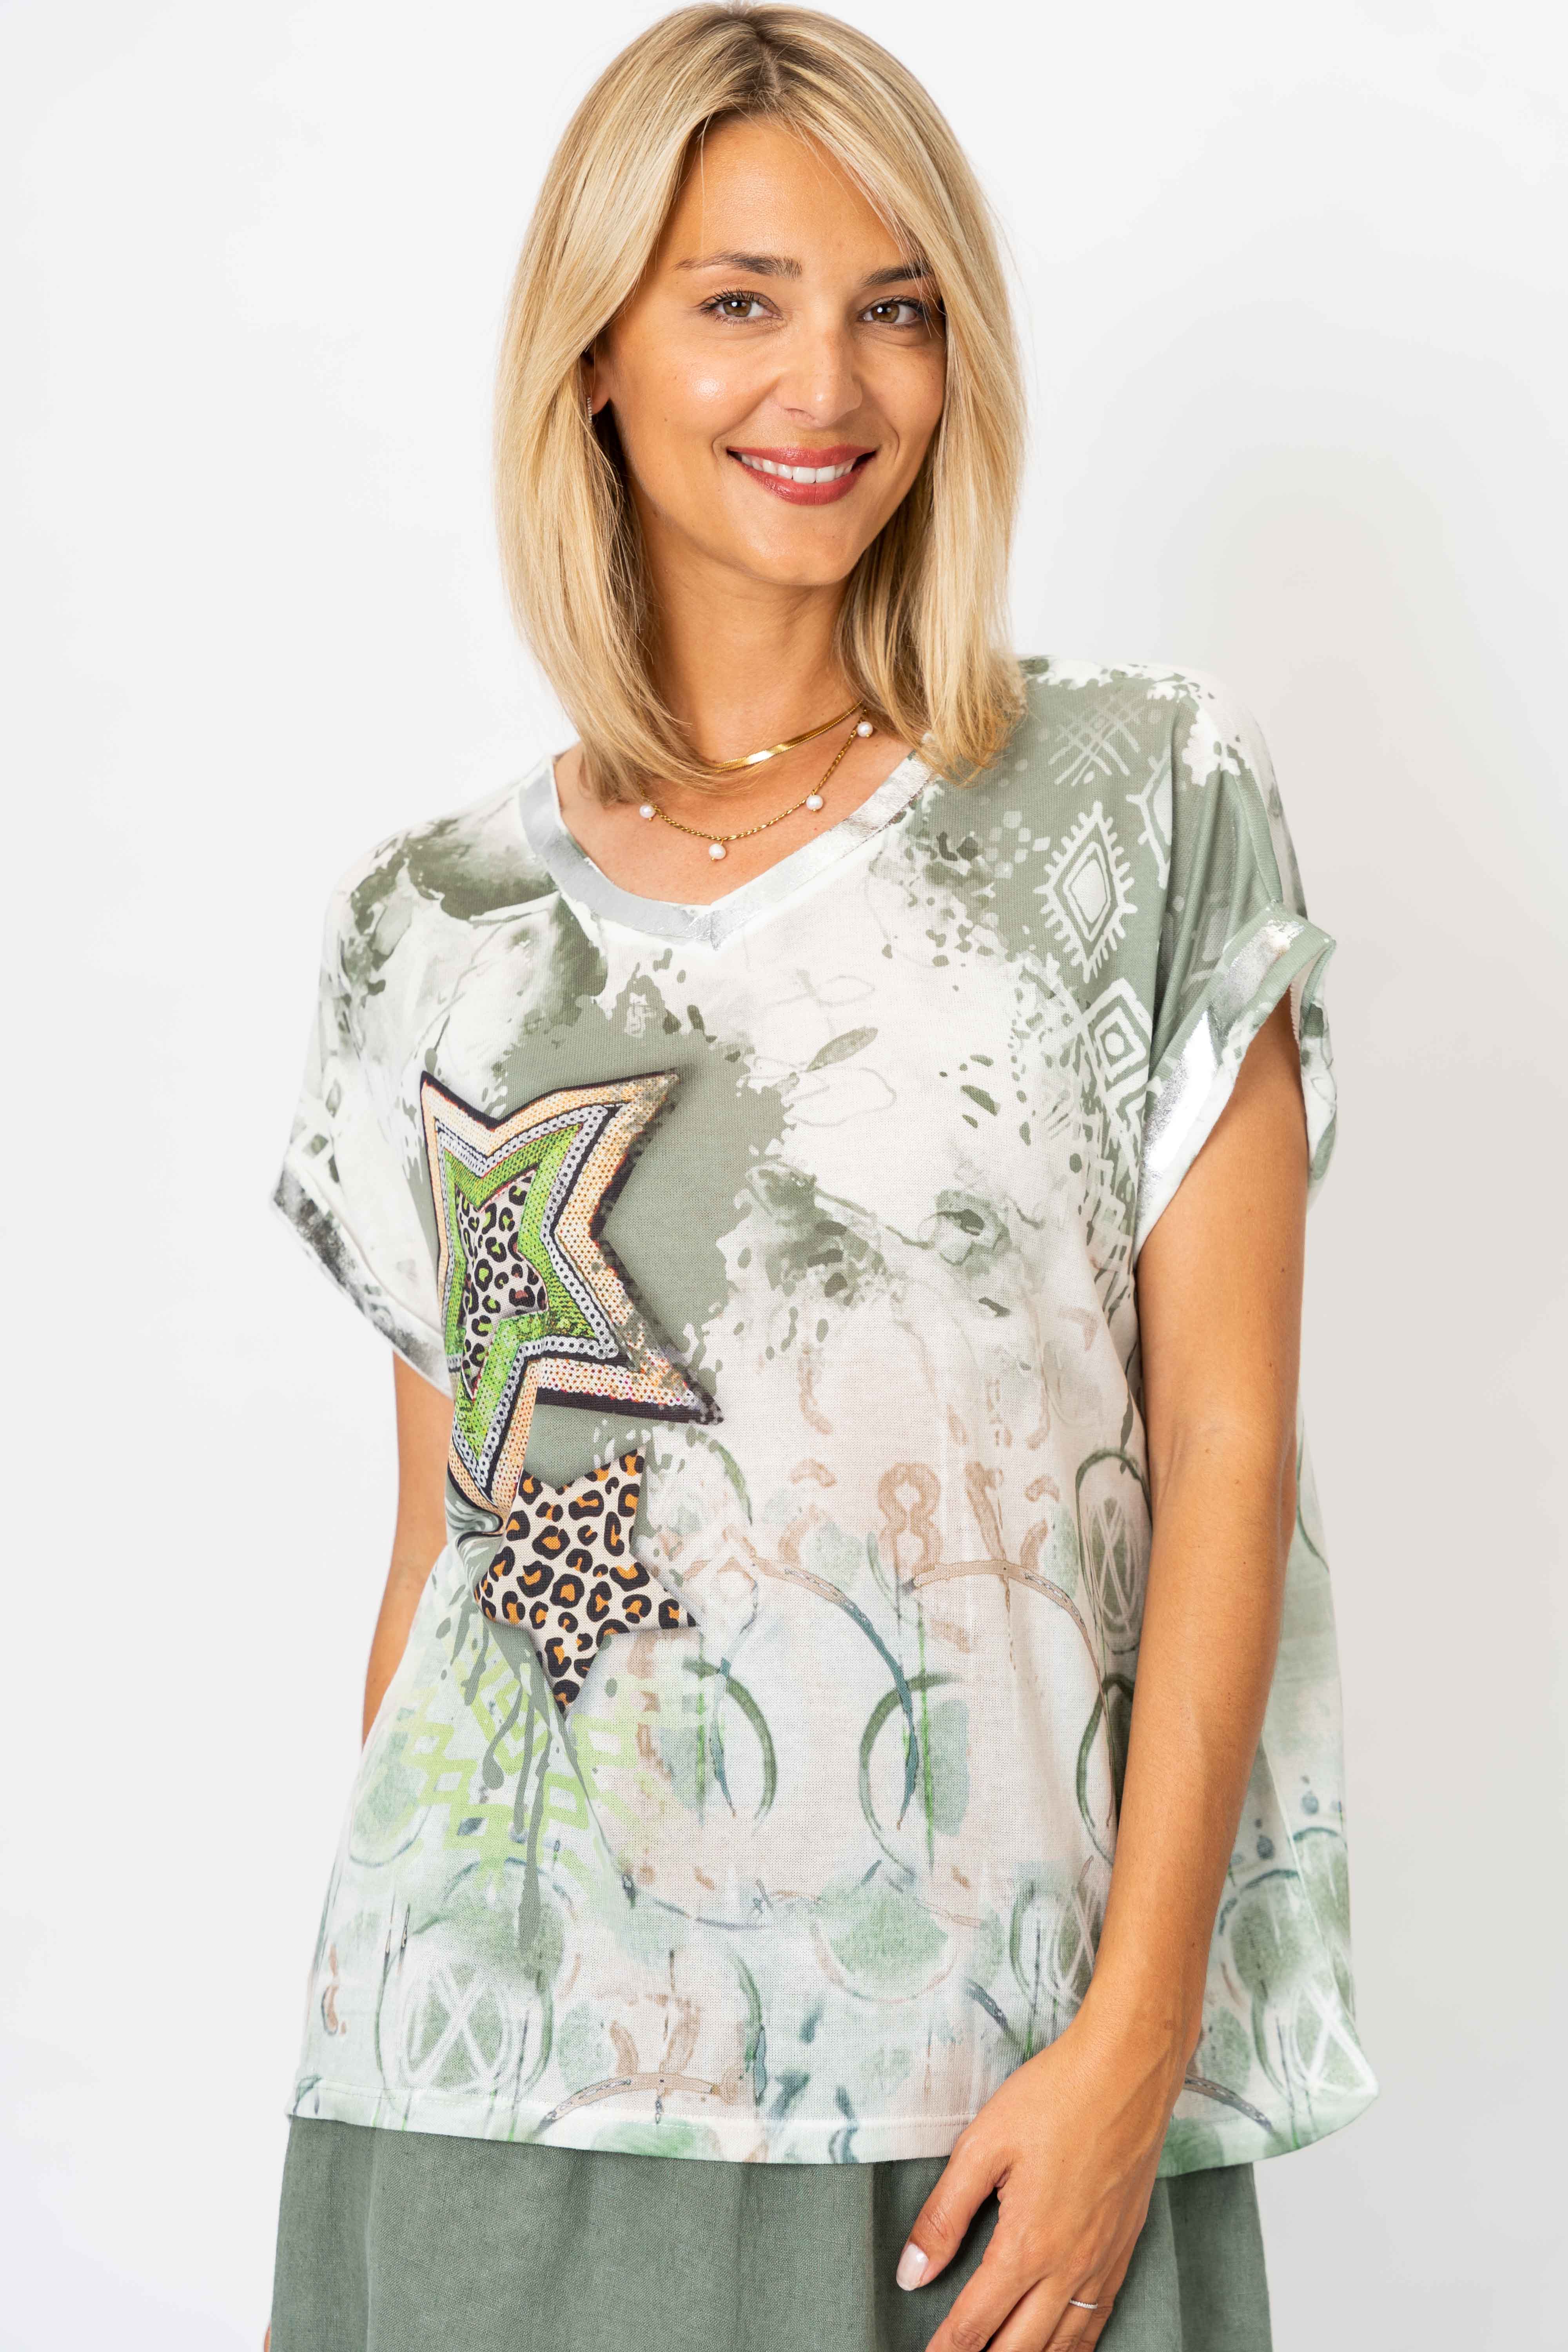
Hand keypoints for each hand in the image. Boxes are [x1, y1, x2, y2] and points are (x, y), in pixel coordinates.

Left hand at [896, 2008, 1186, 2349]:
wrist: (1128, 2071)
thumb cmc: (1054, 2098)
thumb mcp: (982, 2146)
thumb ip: (944, 2215)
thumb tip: (911, 2273)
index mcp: (1026, 2246)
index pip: (975, 2324)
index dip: (945, 2351)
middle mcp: (1068, 2268)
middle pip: (1019, 2349)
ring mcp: (1102, 2264)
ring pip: (1063, 2346)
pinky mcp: (1123, 2250)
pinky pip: (1098, 2322)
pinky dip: (1074, 2347)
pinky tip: (1059, 2349)